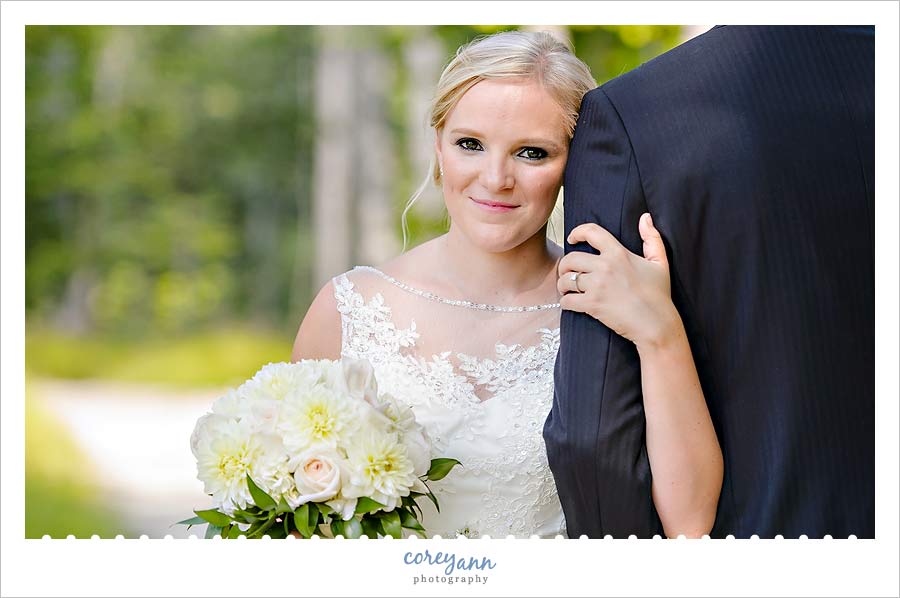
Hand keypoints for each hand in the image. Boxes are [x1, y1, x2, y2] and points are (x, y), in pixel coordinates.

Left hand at [558, 213, 680, 349]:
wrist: (656, 324)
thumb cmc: (658, 295)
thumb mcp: (660, 262)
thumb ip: (651, 238)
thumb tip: (645, 217)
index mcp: (618, 253)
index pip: (591, 232)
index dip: (577, 232)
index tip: (572, 239)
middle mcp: (605, 266)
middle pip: (570, 258)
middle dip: (565, 266)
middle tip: (567, 272)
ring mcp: (597, 285)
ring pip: (566, 279)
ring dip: (563, 285)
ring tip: (568, 289)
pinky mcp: (592, 304)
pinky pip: (567, 300)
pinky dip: (565, 302)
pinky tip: (570, 303)